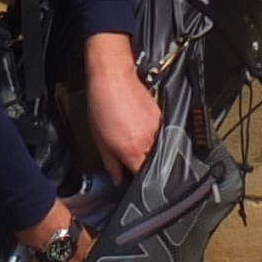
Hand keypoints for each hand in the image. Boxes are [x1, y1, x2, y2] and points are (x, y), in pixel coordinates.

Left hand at [80, 32, 159, 178]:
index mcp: (133, 151)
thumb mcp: (99, 140)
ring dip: (150, 153)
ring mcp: (159, 129)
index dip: (138, 183)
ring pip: (160, 151)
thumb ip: (111, 164)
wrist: (113, 78)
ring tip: (136, 145)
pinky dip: (153, 140)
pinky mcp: (163, 118)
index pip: (143, 178)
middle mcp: (150, 142)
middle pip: (154, 166)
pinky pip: (162, 137)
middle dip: (145, 169)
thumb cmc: (102, 105)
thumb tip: (118, 180)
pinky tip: (140, 132)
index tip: (133, 184)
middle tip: (134, 165)